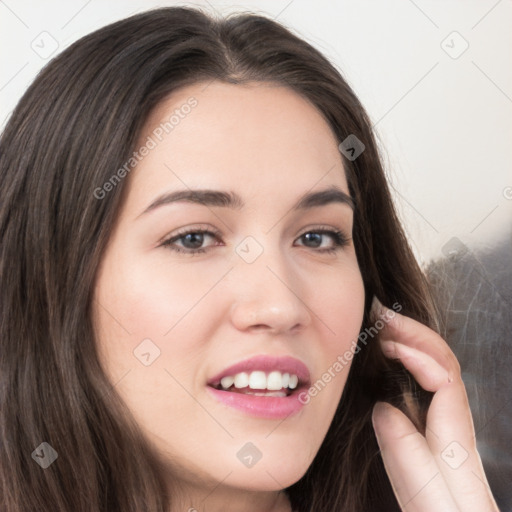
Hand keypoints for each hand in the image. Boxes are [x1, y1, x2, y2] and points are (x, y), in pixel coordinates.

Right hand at [370, 298, 499, 511]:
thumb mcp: (424, 493)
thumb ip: (404, 450)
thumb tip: (383, 407)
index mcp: (454, 433)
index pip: (443, 375)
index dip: (415, 353)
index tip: (385, 343)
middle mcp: (454, 420)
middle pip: (444, 361)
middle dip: (414, 331)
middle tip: (381, 314)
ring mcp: (446, 421)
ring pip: (436, 367)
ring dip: (411, 340)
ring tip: (382, 325)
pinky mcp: (434, 427)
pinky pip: (425, 380)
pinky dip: (406, 359)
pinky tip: (388, 358)